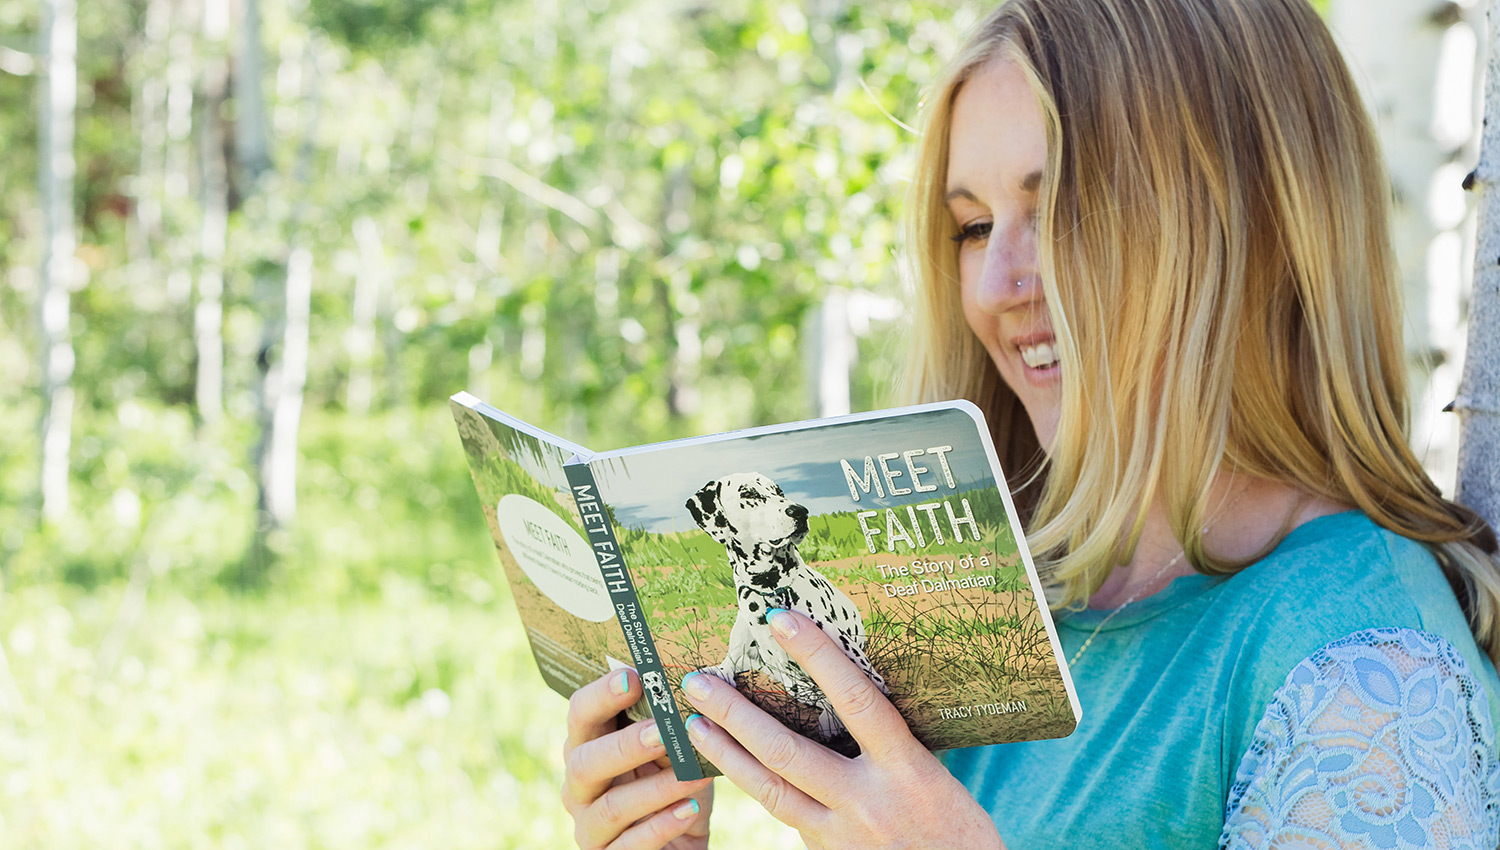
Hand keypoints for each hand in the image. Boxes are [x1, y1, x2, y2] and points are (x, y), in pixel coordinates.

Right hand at [560, 668, 713, 849]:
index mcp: (589, 747)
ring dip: (655, 789)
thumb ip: (671, 726)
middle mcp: (579, 786)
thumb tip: (694, 685)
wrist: (680, 844)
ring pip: (611, 807)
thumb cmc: (674, 788)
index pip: (580, 715)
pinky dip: (661, 825)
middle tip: (662, 731)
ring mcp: (589, 826)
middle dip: (624, 745)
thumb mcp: (675, 754)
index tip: (634, 678)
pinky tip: (688, 810)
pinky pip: (629, 845)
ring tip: (692, 776)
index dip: (601, 695)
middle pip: (583, 762)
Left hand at [678, 609, 1005, 849]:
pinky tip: (729, 765)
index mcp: (907, 769)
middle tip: (698, 681)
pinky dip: (752, 787)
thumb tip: (846, 696)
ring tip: (693, 724)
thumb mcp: (934, 775)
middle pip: (787, 750)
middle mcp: (868, 802)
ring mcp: (842, 835)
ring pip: (769, 790)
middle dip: (735, 713)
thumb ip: (890, 743)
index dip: (816, 656)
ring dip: (726, 753)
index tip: (779, 619)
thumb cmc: (959, 830)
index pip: (856, 699)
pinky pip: (783, 815)